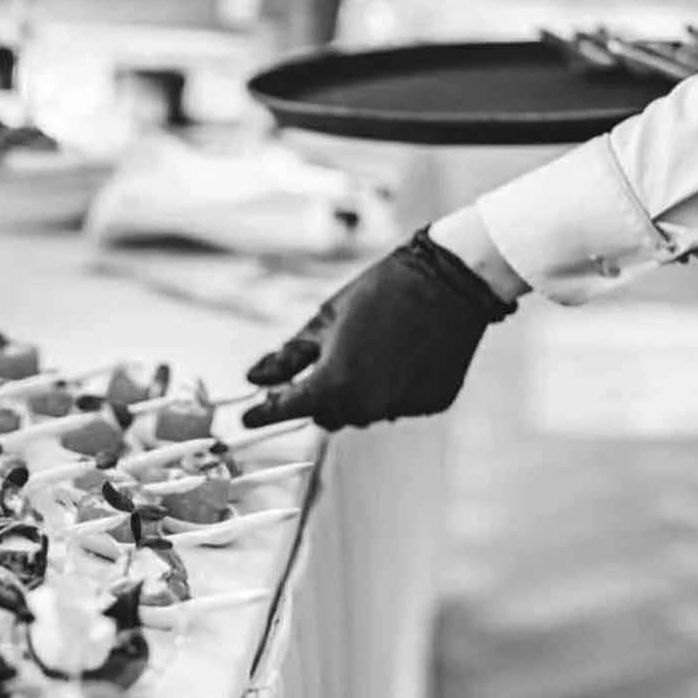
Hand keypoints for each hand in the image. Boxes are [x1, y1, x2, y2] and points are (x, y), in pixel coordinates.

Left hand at [243, 227, 517, 429]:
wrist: (451, 280)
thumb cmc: (381, 291)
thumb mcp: (326, 319)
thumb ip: (288, 356)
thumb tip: (253, 380)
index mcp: (335, 383)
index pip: (288, 410)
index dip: (264, 414)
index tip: (246, 417)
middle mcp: (367, 405)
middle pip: (328, 415)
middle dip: (319, 396)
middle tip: (325, 363)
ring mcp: (401, 408)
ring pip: (365, 411)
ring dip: (358, 392)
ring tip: (373, 348)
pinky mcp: (430, 404)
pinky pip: (398, 404)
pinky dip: (393, 388)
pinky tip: (403, 355)